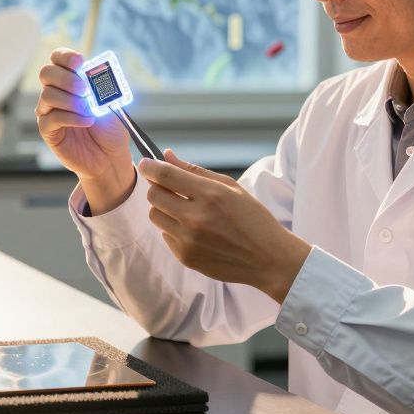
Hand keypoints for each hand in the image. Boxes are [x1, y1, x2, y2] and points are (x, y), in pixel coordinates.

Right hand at [35, 47, 133, 210]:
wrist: (110, 156)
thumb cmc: (109, 128)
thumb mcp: (111, 102)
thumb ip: (101, 86)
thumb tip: (93, 73)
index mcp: (70, 79)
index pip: (57, 58)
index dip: (66, 56)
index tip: (80, 62)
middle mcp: (56, 92)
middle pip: (46, 73)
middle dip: (66, 78)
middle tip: (84, 89)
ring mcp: (49, 111)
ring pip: (47, 95)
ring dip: (71, 100)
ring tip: (89, 110)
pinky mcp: (48, 130)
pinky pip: (52, 118)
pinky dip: (72, 117)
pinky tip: (87, 121)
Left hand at [139, 150, 310, 303]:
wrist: (268, 258)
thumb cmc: (253, 218)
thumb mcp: (231, 187)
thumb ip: (195, 171)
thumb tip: (166, 155)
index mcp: (211, 195)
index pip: (166, 175)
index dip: (150, 166)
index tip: (146, 163)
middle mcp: (196, 218)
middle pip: (154, 195)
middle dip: (158, 187)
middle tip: (170, 187)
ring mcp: (189, 241)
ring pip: (155, 216)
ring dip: (164, 208)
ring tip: (184, 210)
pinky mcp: (186, 258)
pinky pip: (165, 235)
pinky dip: (173, 229)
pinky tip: (194, 230)